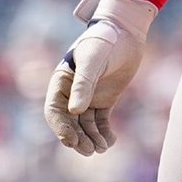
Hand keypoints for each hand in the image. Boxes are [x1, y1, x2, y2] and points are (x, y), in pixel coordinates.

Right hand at [44, 0, 156, 155]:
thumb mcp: (93, 60)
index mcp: (62, 81)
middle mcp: (72, 91)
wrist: (126, 31)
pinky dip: (104, 134)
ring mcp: (88, 96)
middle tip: (90, 150)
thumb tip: (74, 111)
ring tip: (101, 148)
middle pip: (69, 122)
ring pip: (85, 125)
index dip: (60, 127)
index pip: (54, 110)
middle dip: (77, 138)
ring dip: (91, 138)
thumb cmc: (105, 40)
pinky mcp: (105, 99)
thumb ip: (84, 84)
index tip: (71, 141)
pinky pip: (101, 122)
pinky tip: (111, 141)